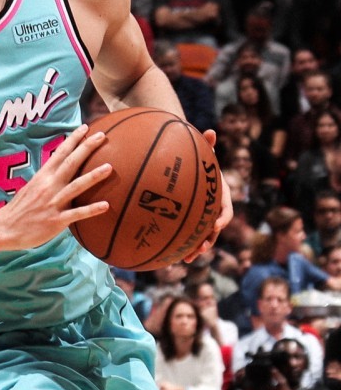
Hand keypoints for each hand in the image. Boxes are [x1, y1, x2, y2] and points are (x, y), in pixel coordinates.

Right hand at [0, 125, 113, 249]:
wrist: (4, 228)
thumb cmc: (19, 209)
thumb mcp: (31, 188)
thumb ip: (46, 180)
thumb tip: (59, 171)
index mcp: (42, 176)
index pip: (60, 153)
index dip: (73, 139)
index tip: (85, 127)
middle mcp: (49, 186)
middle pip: (71, 163)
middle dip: (86, 148)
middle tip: (102, 135)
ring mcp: (53, 203)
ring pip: (76, 186)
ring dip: (93, 176)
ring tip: (109, 167)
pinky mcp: (56, 220)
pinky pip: (77, 214)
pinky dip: (91, 209)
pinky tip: (106, 205)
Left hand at [183, 129, 232, 262]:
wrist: (187, 164)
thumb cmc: (194, 156)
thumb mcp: (200, 151)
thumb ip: (205, 144)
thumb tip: (210, 130)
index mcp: (219, 195)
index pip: (225, 210)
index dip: (221, 219)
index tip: (214, 225)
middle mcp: (211, 208)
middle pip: (213, 229)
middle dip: (208, 240)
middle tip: (200, 249)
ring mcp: (200, 215)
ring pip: (199, 236)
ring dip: (194, 248)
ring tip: (184, 259)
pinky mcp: (186, 219)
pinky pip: (184, 234)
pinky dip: (177, 244)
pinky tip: (164, 253)